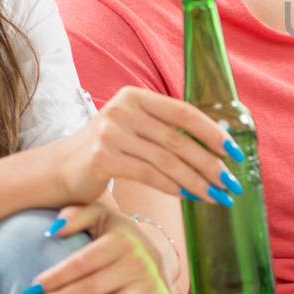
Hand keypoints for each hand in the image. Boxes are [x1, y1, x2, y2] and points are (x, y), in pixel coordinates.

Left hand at [22, 202, 171, 293]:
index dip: (55, 277)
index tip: (30, 290)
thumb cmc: (115, 236)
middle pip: (94, 286)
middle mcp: (139, 261)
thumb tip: (51, 231)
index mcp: (122, 239)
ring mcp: (152, 283)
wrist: (152, 252)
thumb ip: (76, 215)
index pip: (83, 262)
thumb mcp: (98, 216)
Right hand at [44, 86, 242, 207]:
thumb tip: (217, 149)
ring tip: (218, 196)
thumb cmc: (105, 152)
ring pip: (167, 160)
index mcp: (135, 97)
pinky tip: (192, 197)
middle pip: (178, 140)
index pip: (184, 113)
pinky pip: (149, 174)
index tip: (236, 152)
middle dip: (211, 164)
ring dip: (197, 180)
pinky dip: (174, 187)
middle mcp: (123, 109)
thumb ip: (165, 131)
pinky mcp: (102, 158)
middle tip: (232, 183)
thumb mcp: (134, 130)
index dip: (213, 133)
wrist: (57, 171)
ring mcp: (110, 133)